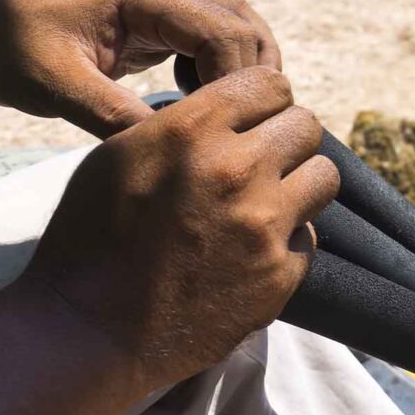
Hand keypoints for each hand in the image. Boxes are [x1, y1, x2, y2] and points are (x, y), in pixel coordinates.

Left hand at [0, 0, 280, 137]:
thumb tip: (176, 150)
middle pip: (241, 23)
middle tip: (241, 123)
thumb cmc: (12, 54)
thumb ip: (117, 116)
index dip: (235, 80)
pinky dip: (222, 71)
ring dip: (245, 70)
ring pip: (235, 28)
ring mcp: (161, 9)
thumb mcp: (60, 89)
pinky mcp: (158, 28)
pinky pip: (212, 42)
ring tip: (232, 112)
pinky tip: (200, 102)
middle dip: (251, 75)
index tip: (224, 124)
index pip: (221, 30)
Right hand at [22, 66, 338, 389]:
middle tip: (262, 163)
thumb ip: (187, 124)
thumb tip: (237, 112)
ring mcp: (265, 225)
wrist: (91, 330)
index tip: (253, 121)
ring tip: (268, 202)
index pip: (271, 84)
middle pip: (307, 126)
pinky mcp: (280, 274)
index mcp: (192, 131)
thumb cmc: (93, 237)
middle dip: (286, 140)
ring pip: (324, 176)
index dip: (264, 101)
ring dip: (300, 184)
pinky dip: (286, 242)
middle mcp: (237, 170)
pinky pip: (309, 236)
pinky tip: (251, 253)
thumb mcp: (121, 155)